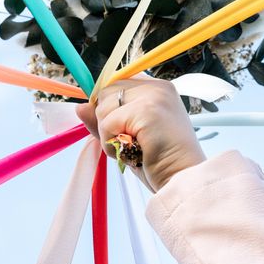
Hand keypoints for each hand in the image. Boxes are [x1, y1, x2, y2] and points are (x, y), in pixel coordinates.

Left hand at [76, 76, 205, 191]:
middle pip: (106, 92)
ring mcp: (153, 96)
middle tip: (128, 143)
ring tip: (131, 148)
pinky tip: (131, 152)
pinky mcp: (147, 110)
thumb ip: (105, 119)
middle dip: (107, 121)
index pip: (116, 83)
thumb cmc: (161, 163)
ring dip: (108, 135)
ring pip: (103, 107)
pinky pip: (108, 123)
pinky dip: (111, 143)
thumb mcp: (128, 137)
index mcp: (158, 89)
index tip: (119, 128)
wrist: (183, 181)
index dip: (109, 106)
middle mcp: (157, 87)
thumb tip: (80, 106)